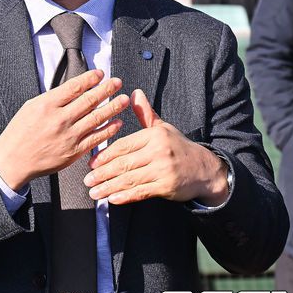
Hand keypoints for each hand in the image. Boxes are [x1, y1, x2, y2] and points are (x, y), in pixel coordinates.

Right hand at [0, 69, 129, 190]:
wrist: (13, 161)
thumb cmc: (20, 132)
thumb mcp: (31, 107)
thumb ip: (53, 98)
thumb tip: (75, 88)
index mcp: (47, 105)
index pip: (75, 87)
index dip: (90, 79)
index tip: (101, 73)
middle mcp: (60, 119)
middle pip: (89, 100)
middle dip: (106, 89)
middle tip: (118, 82)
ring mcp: (68, 136)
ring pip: (96, 119)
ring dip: (113, 108)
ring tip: (124, 99)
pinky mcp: (73, 152)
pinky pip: (96, 139)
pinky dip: (108, 130)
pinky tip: (117, 122)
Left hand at [84, 89, 228, 205]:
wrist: (205, 169)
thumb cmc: (178, 147)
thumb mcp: (163, 128)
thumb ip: (145, 114)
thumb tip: (134, 93)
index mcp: (154, 135)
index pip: (124, 145)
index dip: (106, 155)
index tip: (92, 162)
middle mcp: (158, 152)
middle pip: (124, 163)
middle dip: (103, 173)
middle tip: (87, 180)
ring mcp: (163, 170)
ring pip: (130, 179)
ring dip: (109, 187)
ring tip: (94, 192)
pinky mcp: (167, 187)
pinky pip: (141, 192)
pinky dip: (125, 196)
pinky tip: (112, 199)